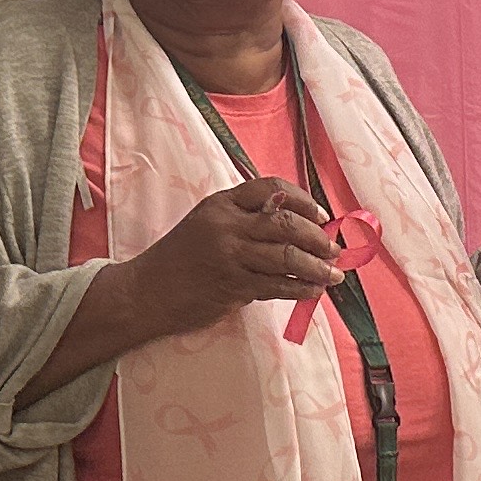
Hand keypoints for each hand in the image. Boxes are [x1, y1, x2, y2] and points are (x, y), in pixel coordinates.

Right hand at [126, 176, 346, 335]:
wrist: (146, 291)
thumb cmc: (181, 259)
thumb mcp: (207, 225)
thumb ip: (245, 221)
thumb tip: (297, 230)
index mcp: (222, 203)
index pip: (271, 187)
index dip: (302, 200)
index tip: (320, 216)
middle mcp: (226, 223)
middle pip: (286, 222)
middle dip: (317, 237)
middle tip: (334, 250)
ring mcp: (229, 254)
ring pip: (287, 256)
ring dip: (318, 267)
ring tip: (333, 275)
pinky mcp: (232, 285)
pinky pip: (278, 285)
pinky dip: (301, 289)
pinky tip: (312, 292)